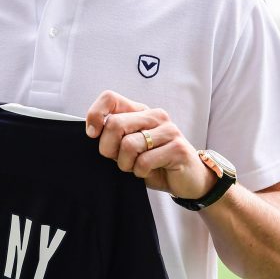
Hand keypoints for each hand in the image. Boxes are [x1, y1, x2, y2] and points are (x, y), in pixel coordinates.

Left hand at [85, 90, 215, 198]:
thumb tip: (91, 131)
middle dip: (108, 149)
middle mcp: (155, 116)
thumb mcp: (127, 147)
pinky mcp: (177, 148)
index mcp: (140, 111)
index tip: (92, 135)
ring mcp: (169, 130)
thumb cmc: (153, 163)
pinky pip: (144, 161)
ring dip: (126, 164)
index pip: (110, 98)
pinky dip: (140, 172)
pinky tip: (148, 172)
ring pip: (128, 144)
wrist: (188, 181)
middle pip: (115, 124)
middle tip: (118, 160)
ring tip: (136, 167)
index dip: (95, 115)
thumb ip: (113, 136)